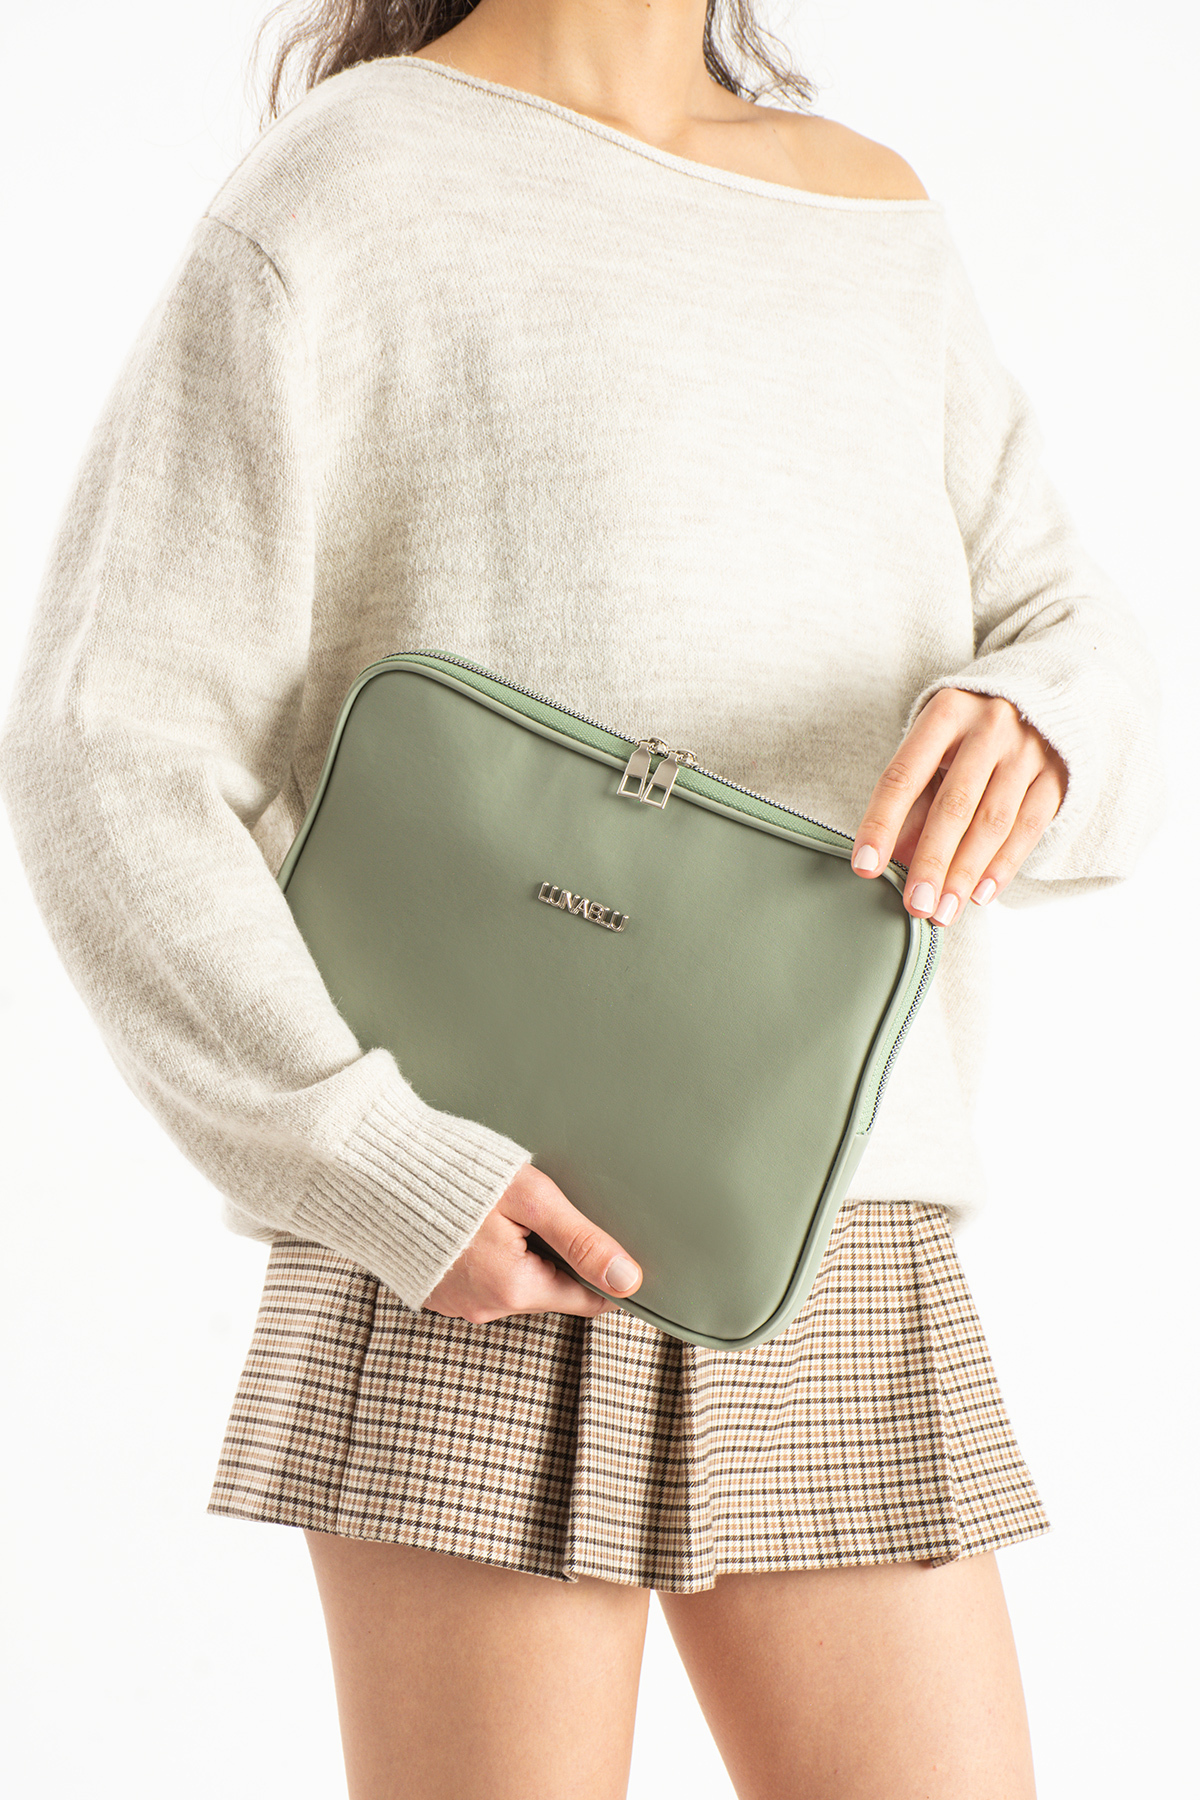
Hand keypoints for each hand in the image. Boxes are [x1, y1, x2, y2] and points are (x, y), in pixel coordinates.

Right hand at [420, 1161, 643, 1323]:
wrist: (372, 1168)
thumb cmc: (451, 1175)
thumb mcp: (530, 1198)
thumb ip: (582, 1239)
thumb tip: (628, 1278)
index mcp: (513, 1289)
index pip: (587, 1299)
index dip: (603, 1269)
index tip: (607, 1238)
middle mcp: (484, 1306)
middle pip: (550, 1287)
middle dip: (558, 1253)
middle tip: (548, 1208)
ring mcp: (456, 1301)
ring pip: (515, 1282)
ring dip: (522, 1252)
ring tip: (507, 1208)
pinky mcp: (435, 1288)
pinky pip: (481, 1277)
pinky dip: (488, 1253)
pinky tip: (478, 1219)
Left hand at [849, 689, 1067, 925]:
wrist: (1042, 699)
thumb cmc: (968, 734)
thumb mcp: (934, 749)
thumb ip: (914, 800)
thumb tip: (894, 861)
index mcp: (944, 713)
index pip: (904, 776)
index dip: (881, 824)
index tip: (865, 868)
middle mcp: (989, 727)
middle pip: (954, 804)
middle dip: (931, 861)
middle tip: (915, 905)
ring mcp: (1028, 750)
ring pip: (993, 822)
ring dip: (965, 874)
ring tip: (943, 911)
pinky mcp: (1058, 774)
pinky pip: (1028, 828)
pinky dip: (1003, 865)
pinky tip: (981, 895)